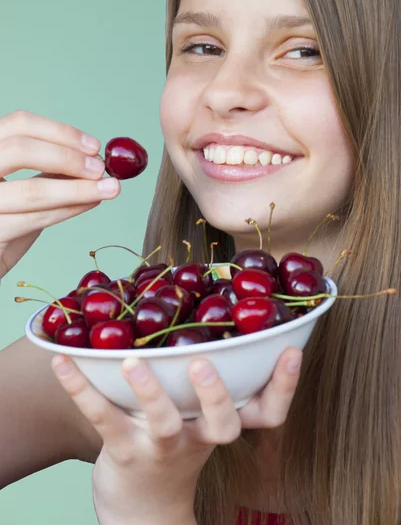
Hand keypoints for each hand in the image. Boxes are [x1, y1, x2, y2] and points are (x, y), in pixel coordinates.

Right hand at [0, 110, 120, 278]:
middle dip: (68, 158)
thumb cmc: (5, 221)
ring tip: (108, 188)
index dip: (60, 132)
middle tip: (100, 168)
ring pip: (32, 190)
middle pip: (20, 149)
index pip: (18, 124)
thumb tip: (91, 158)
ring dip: (77, 189)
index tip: (93, 146)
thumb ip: (49, 172)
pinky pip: (34, 219)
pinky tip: (89, 203)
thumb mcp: (26, 187)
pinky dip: (67, 210)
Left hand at [51, 347, 301, 524]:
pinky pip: (103, 418)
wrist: (144, 507)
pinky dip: (80, 388)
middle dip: (215, 394)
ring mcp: (162, 447)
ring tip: (132, 361)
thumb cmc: (178, 446)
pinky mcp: (124, 450)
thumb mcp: (200, 420)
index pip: (268, 413)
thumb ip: (209, 379)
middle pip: (222, 423)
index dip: (284, 385)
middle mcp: (199, 437)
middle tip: (203, 363)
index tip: (293, 349)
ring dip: (149, 391)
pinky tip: (62, 361)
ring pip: (164, 422)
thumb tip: (212, 307)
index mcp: (221, 425)